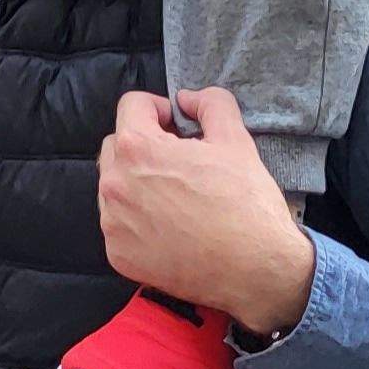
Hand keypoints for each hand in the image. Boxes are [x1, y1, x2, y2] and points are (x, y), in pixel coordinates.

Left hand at [93, 89, 314, 334]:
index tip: (180, 127)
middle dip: (144, 144)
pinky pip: (118, 224)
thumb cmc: (246, 203)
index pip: (132, 106)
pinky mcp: (118, 254)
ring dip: (137, 182)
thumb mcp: (236, 140)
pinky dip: (137, 220)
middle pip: (117, 145)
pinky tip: (171, 227)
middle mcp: (113, 184)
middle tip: (180, 162)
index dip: (159, 109)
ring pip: (114, 185)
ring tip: (177, 197)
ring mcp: (112, 223)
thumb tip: (186, 98)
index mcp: (137, 148)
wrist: (256, 270)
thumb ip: (209, 104)